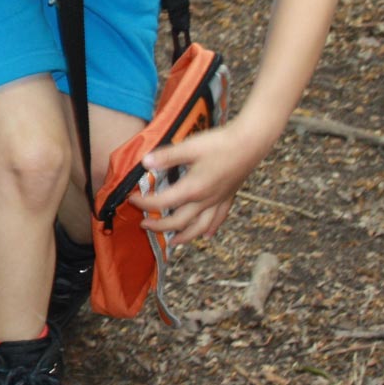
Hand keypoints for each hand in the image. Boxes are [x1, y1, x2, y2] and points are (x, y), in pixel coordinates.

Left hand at [131, 117, 264, 244]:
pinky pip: (219, 219)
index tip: (132, 199)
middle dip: (159, 226)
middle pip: (179, 222)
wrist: (251, 142)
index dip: (144, 203)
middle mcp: (205, 200)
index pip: (162, 202)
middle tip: (144, 225)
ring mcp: (219, 201)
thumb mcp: (189, 147)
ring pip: (200, 227)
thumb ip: (166, 156)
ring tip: (174, 242)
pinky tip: (208, 234)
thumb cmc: (220, 143)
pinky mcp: (229, 197)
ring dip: (185, 237)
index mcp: (192, 189)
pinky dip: (211, 228)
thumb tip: (144, 162)